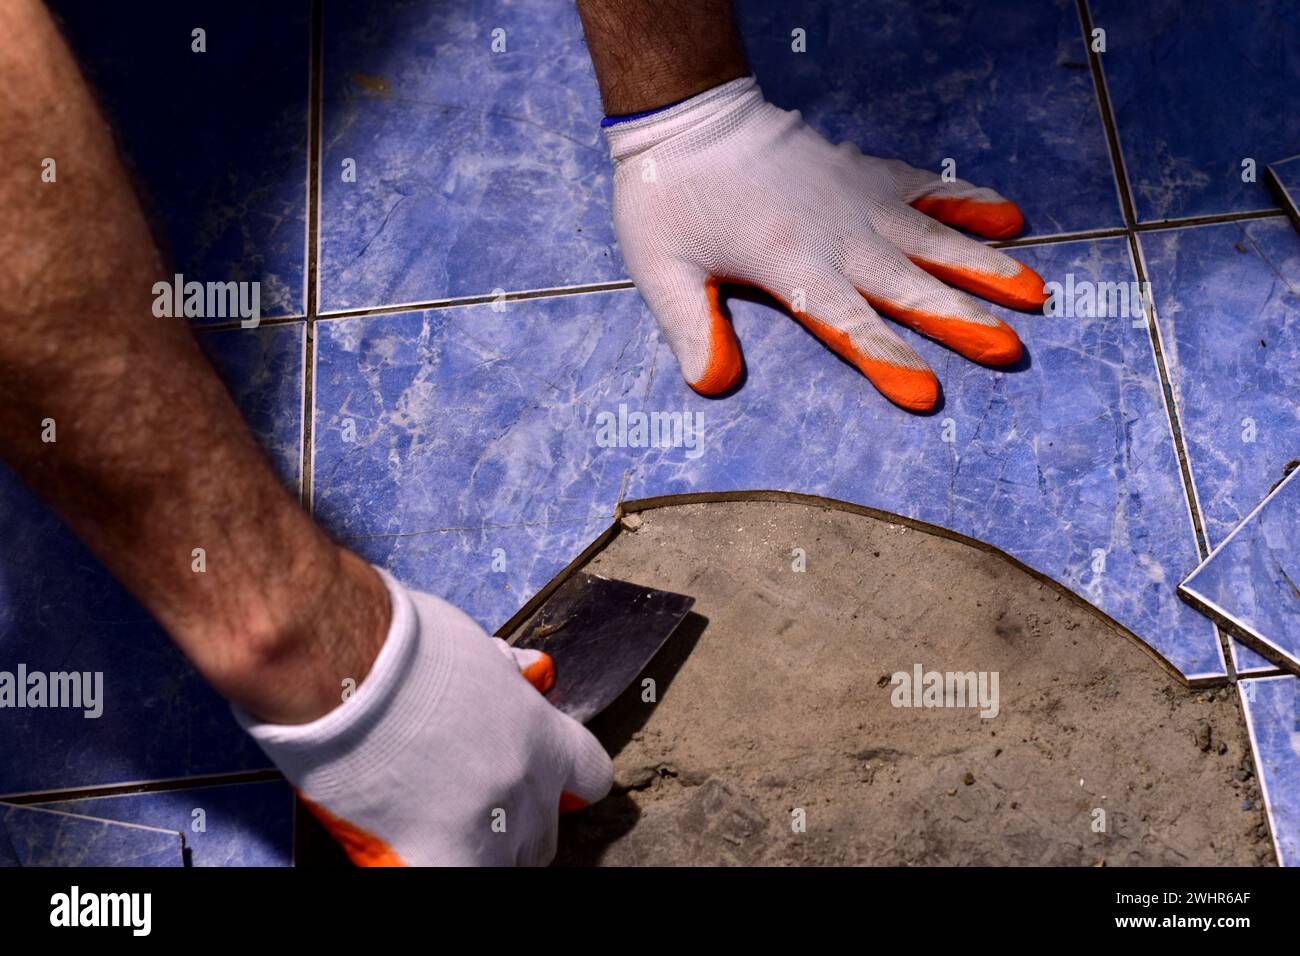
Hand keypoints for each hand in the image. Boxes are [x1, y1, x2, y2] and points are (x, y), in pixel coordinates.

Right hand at [236, 570, 612, 865]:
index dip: (565, 782)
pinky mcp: (440, 857)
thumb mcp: (475, 650)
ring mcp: (490, 828)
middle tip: (470, 801)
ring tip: (432, 823)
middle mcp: (528, 786)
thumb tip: (509, 672)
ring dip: (477, 850)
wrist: (353, 663)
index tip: (543, 781)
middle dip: (513, 822)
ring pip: (503, 865)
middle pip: (543, 832)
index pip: (590, 775)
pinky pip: (451, 876)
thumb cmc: (402, 643)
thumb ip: (501, 678)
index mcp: (543, 733)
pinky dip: (429, 862)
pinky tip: (407, 849)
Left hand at [604, 76, 1047, 410]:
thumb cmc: (669, 197)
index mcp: (790, 265)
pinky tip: (1010, 215)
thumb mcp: (661, 269)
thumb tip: (714, 384)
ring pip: (933, 236)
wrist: (689, 114)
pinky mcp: (865, 171)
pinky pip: (926, 187)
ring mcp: (858, 199)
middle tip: (1012, 349)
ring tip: (1035, 291)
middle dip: (961, 320)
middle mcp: (837, 235)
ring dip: (984, 265)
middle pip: (908, 285)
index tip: (927, 393)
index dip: (887, 358)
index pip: (847, 323)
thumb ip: (690, 327)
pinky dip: (968, 201)